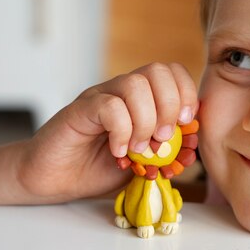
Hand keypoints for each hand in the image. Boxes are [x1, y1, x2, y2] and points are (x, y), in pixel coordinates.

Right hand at [18, 62, 198, 201]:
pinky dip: (121, 131)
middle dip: (170, 105)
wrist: (55, 179)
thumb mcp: (143, 162)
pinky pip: (108, 106)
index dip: (187, 93)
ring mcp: (100, 96)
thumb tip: (194, 147)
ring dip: (146, 120)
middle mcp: (122, 90)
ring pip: (134, 84)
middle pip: (157, 70)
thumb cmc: (99, 168)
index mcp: (143, 97)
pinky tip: (118, 151)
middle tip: (163, 138)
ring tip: (140, 149)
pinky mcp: (80, 109)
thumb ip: (167, 153)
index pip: (173, 72)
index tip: (187, 124)